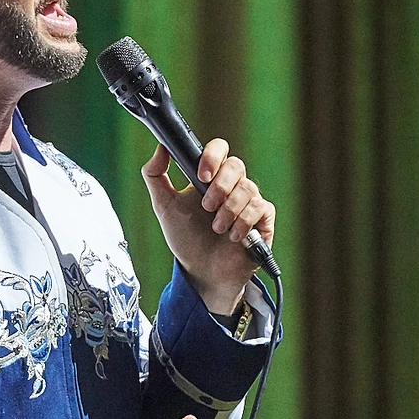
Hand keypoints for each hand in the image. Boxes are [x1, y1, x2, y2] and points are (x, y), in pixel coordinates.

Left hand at [142, 142, 274, 315]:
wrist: (201, 271)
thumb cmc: (185, 238)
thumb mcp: (164, 206)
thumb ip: (155, 175)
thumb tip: (160, 147)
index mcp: (210, 176)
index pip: (219, 149)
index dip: (212, 156)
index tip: (200, 175)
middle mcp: (233, 185)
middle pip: (236, 165)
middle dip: (220, 187)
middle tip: (206, 207)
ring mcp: (249, 201)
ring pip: (248, 188)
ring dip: (228, 210)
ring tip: (216, 228)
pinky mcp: (263, 219)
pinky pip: (260, 208)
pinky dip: (243, 223)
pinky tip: (233, 237)